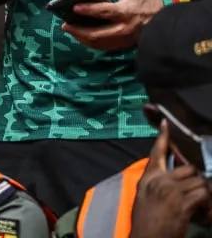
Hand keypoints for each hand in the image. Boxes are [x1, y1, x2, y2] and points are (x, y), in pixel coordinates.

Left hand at [66, 0, 162, 50]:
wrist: (164, 13)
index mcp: (126, 11)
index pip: (104, 12)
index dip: (88, 10)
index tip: (74, 7)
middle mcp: (125, 27)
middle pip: (97, 33)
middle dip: (79, 30)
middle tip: (65, 25)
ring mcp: (125, 38)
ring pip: (99, 42)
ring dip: (82, 38)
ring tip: (70, 30)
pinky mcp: (125, 43)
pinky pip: (104, 46)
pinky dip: (91, 42)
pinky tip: (81, 36)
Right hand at [129, 123, 211, 237]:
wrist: (146, 237)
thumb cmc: (145, 220)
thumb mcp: (144, 197)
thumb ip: (156, 183)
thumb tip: (172, 177)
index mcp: (148, 178)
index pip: (157, 153)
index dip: (163, 137)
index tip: (166, 123)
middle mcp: (159, 181)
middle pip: (188, 168)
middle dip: (196, 179)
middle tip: (197, 192)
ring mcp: (171, 191)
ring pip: (199, 181)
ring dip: (204, 193)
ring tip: (200, 205)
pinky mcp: (182, 203)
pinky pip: (203, 194)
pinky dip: (207, 204)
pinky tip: (203, 213)